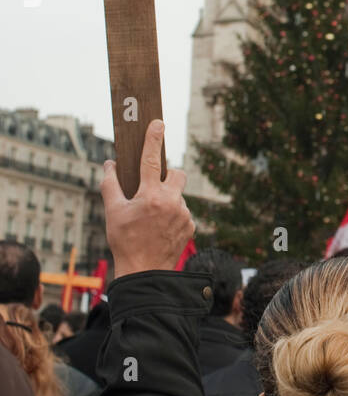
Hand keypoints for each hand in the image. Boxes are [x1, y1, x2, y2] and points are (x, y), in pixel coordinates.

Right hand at [101, 120, 193, 278]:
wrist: (145, 272)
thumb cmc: (125, 241)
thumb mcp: (113, 212)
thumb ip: (110, 184)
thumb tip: (109, 164)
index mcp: (151, 196)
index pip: (152, 160)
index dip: (153, 139)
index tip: (158, 123)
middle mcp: (171, 202)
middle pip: (177, 173)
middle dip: (168, 174)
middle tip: (153, 186)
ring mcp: (184, 214)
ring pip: (179, 194)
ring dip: (168, 198)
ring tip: (152, 216)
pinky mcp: (191, 225)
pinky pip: (183, 210)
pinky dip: (173, 213)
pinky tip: (161, 226)